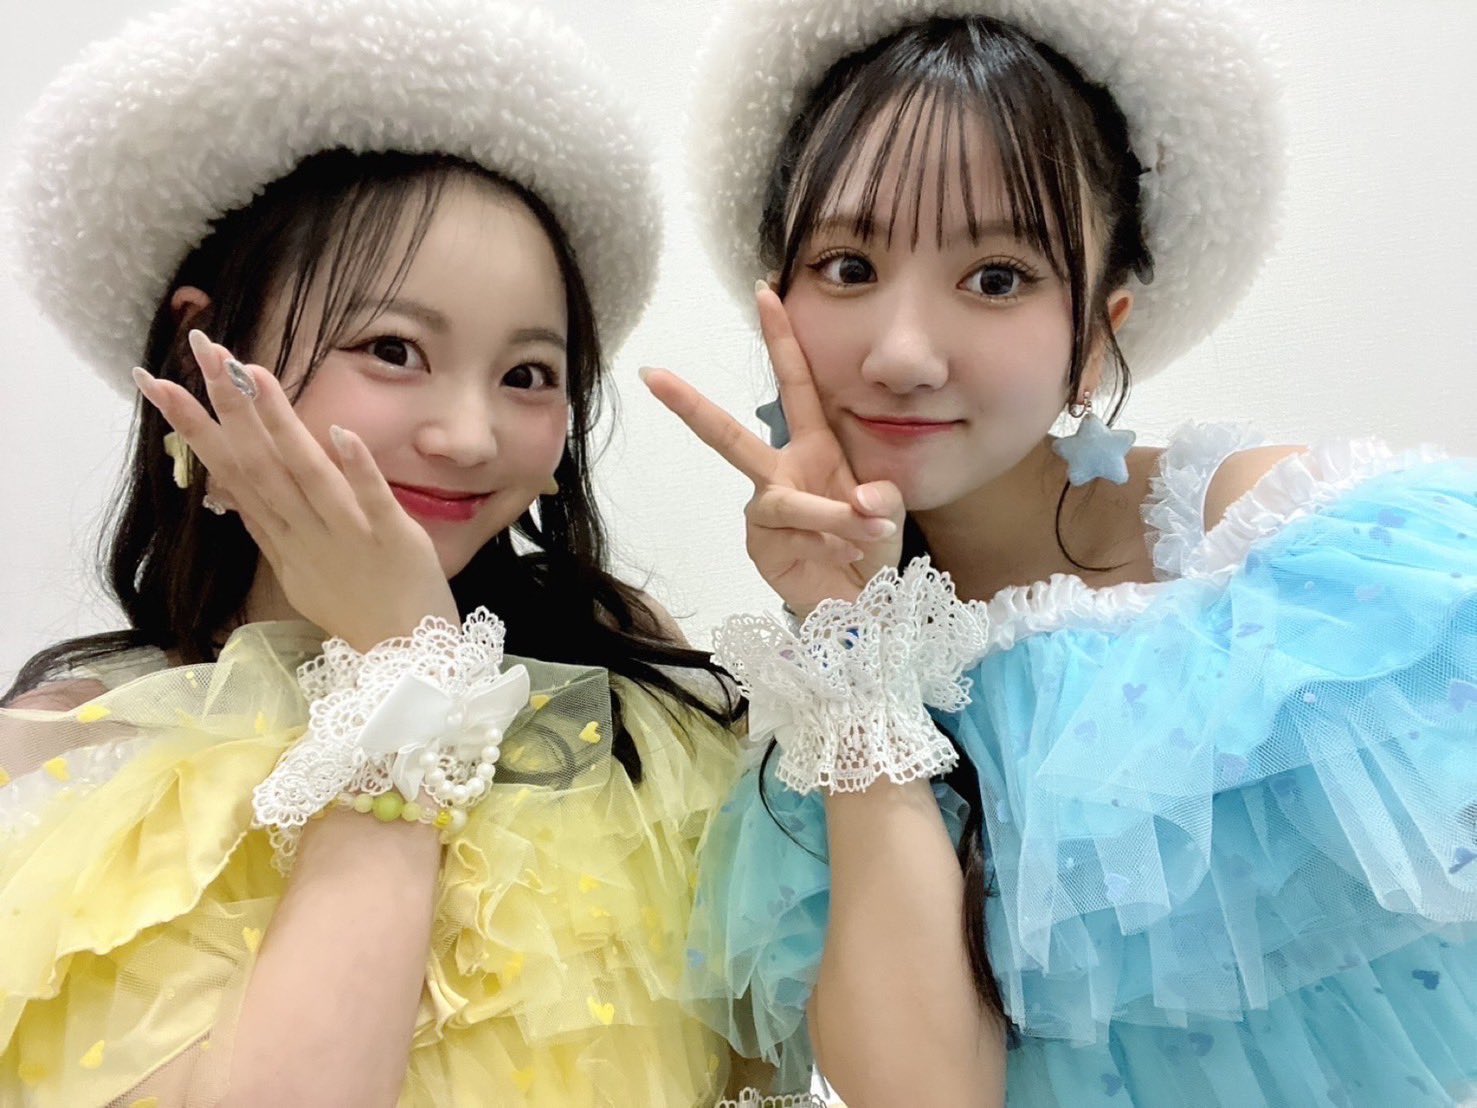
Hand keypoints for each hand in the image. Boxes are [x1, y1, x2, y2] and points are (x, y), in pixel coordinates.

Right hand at [133, 331, 457, 649]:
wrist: (407, 663)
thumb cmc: (358, 610)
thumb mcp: (299, 570)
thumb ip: (270, 526)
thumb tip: (230, 490)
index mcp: (282, 535)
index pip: (230, 472)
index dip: (194, 426)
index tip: (157, 380)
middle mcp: (305, 532)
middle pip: (257, 464)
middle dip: (224, 406)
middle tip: (197, 350)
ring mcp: (347, 535)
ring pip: (306, 474)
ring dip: (278, 424)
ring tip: (253, 373)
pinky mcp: (394, 541)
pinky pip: (372, 500)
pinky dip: (355, 468)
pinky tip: (339, 430)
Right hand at [643, 283, 902, 614]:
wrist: (861, 602)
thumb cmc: (868, 545)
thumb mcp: (886, 508)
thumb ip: (880, 497)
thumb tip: (859, 501)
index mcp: (812, 446)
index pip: (795, 383)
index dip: (780, 338)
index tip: (765, 291)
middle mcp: (781, 472)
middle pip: (729, 436)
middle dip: (691, 406)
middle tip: (654, 376)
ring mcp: (765, 510)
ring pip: (788, 501)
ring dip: (833, 515)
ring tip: (868, 529)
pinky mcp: (760, 547)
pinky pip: (796, 535)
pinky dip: (832, 541)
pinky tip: (846, 554)